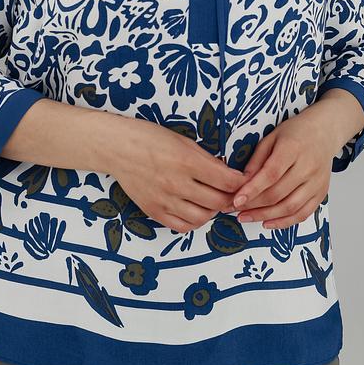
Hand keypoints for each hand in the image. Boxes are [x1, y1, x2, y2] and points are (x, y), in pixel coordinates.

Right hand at [112, 121, 248, 233]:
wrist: (117, 148)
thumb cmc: (150, 138)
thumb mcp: (183, 141)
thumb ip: (206, 159)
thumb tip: (228, 174)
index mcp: (187, 161)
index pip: (227, 180)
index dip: (242, 182)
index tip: (246, 181)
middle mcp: (177, 183)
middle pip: (218, 202)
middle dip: (231, 198)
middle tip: (233, 193)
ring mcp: (165, 200)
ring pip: (203, 218)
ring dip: (213, 211)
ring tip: (213, 201)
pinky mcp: (154, 211)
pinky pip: (182, 226)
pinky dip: (194, 221)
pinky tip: (196, 210)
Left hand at [223, 105, 338, 228]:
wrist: (324, 132)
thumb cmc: (295, 133)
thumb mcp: (271, 138)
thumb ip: (257, 160)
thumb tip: (241, 182)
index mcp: (292, 148)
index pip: (270, 174)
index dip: (252, 189)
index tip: (236, 200)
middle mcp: (308, 167)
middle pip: (278, 193)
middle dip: (253, 205)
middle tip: (234, 209)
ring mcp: (316, 182)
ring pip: (290, 207)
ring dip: (265, 216)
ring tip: (246, 217)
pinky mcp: (321, 192)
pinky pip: (303, 214)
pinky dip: (284, 222)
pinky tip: (267, 223)